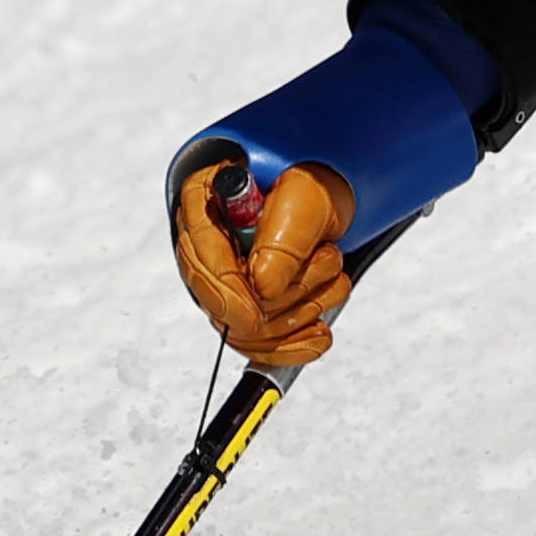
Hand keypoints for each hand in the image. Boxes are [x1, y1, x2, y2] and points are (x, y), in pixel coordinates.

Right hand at [172, 163, 355, 365]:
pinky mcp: (245, 306)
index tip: (254, 316)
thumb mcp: (305, 197)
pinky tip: (319, 335)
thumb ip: (284, 238)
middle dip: (284, 296)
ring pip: (247, 328)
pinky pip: (260, 345)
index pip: (200, 257)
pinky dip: (295, 345)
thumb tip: (263, 287)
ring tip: (334, 272)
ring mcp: (223, 279)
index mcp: (204, 201)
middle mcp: (205, 243)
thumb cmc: (308, 190)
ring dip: (302, 309)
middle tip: (329, 260)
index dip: (227, 292)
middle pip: (222, 300)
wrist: (322, 203)